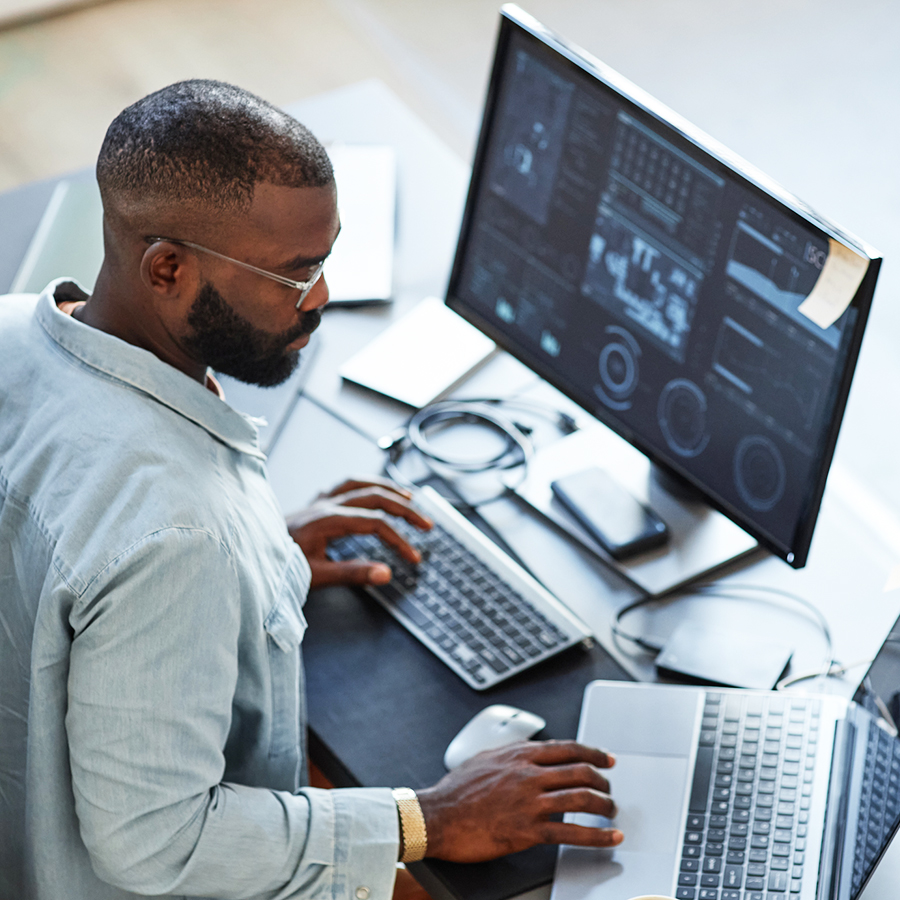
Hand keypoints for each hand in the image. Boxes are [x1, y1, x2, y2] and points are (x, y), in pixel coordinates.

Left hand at [286, 476, 431, 588]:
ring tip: (409, 497)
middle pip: (374, 496)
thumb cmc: (277, 567)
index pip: (375, 524)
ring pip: (360, 484)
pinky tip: (372, 491)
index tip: (413, 558)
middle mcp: (324, 504)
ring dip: (387, 489)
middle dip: (405, 509)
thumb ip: (352, 573)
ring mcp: (317, 501)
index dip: (399, 540)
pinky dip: (364, 486)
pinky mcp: (312, 504)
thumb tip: (386, 574)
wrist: (246, 555)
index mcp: (327, 520)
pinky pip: (344, 486)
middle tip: (426, 524)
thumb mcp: (315, 576)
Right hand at [416, 740, 621, 862]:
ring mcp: (529, 802)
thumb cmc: (455, 791)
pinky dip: (596, 836)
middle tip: (609, 790)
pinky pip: (571, 833)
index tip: (607, 759)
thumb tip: (525, 753)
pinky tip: (608, 838)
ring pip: (581, 799)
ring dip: (604, 806)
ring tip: (612, 813)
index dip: (593, 753)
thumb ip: (510, 755)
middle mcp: (528, 774)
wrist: (436, 816)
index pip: (567, 748)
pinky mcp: (527, 830)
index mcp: (519, 755)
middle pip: (580, 771)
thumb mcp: (484, 759)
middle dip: (602, 781)